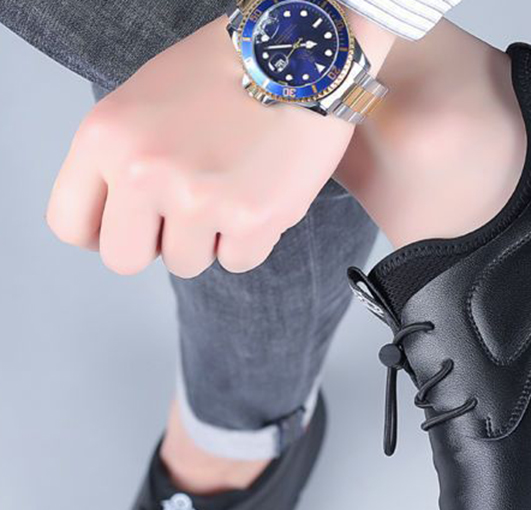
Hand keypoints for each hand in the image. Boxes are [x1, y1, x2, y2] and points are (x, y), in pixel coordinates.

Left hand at [47, 15, 392, 277]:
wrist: (293, 59)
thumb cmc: (221, 77)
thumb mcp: (140, 104)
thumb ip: (118, 162)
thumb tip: (119, 224)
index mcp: (105, 138)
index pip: (71, 224)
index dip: (102, 232)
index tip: (129, 225)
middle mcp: (144, 171)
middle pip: (124, 259)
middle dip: (154, 244)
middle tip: (182, 214)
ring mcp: (199, 199)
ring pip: (186, 263)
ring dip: (207, 238)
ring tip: (229, 190)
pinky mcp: (251, 219)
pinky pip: (237, 261)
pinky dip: (249, 239)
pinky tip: (258, 195)